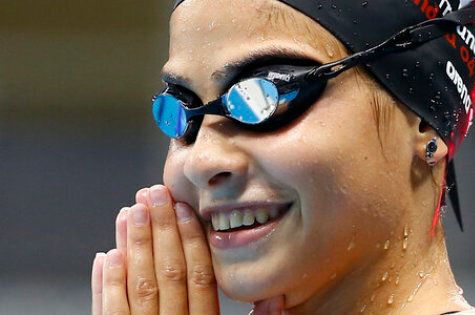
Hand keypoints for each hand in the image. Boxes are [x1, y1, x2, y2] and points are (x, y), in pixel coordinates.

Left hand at [90, 185, 285, 314]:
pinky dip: (105, 285)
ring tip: (130, 211)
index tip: (183, 210)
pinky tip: (106, 255)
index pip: (199, 277)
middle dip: (159, 231)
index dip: (190, 241)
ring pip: (136, 286)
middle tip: (152, 195)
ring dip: (132, 246)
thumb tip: (278, 300)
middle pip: (167, 274)